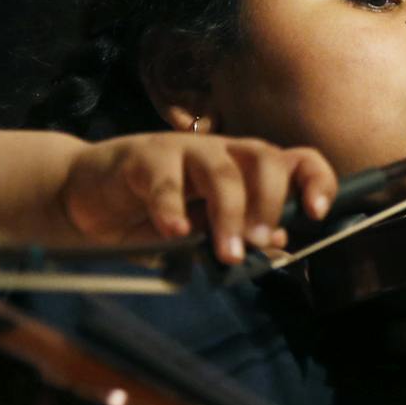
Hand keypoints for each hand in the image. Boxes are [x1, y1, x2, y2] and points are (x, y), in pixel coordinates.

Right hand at [56, 133, 337, 264]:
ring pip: (220, 170)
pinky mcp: (142, 159)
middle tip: (260, 240)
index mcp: (246, 168)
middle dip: (271, 201)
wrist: (89, 195)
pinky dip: (172, 210)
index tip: (317, 212)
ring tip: (227, 253)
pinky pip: (164, 183)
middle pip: (264, 159)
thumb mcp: (205, 232)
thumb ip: (240, 236)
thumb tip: (280, 246)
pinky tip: (175, 233)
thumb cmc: (156, 213)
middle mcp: (221, 153)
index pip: (295, 161)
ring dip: (229, 214)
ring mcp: (181, 151)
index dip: (315, 180)